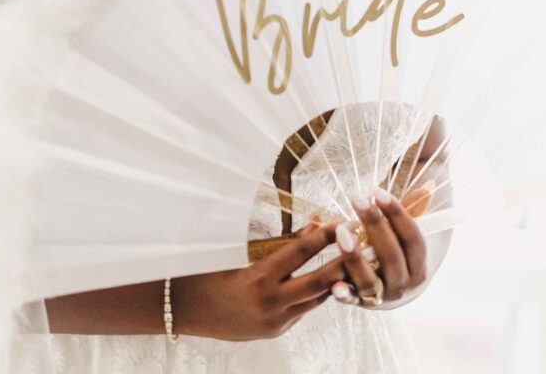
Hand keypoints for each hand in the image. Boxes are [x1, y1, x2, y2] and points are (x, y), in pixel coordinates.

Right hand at [174, 224, 344, 340]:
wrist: (186, 309)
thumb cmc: (208, 272)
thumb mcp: (239, 252)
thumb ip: (279, 243)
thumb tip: (313, 226)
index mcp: (257, 278)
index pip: (298, 253)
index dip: (322, 236)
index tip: (340, 220)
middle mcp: (270, 303)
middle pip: (318, 282)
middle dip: (343, 263)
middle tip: (365, 246)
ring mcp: (275, 321)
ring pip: (316, 300)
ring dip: (337, 281)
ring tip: (358, 263)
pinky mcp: (275, 330)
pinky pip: (303, 309)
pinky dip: (318, 293)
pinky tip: (332, 280)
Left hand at [329, 182, 433, 308]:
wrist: (392, 289)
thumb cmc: (396, 249)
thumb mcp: (404, 233)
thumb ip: (412, 211)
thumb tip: (427, 187)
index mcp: (419, 264)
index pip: (411, 237)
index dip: (396, 213)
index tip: (377, 191)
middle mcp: (404, 284)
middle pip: (391, 255)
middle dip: (374, 225)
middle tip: (356, 198)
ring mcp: (383, 296)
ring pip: (371, 280)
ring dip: (355, 257)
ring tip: (340, 231)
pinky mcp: (362, 303)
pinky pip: (353, 300)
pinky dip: (345, 295)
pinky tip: (334, 286)